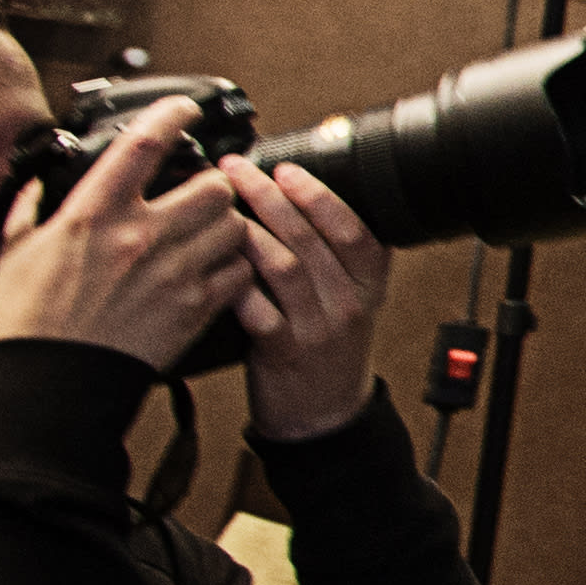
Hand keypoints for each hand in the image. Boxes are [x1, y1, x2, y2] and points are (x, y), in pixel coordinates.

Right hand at [0, 100, 254, 370]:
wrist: (55, 383)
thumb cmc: (31, 321)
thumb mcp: (13, 253)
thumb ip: (29, 209)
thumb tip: (38, 181)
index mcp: (93, 215)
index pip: (143, 145)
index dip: (172, 114)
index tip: (186, 106)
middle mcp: (140, 236)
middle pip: (213, 186)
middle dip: (215, 185)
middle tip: (206, 192)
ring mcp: (174, 271)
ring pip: (235, 225)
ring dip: (229, 224)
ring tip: (213, 232)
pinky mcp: (196, 307)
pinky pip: (241, 271)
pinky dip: (238, 267)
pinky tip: (220, 270)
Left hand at [226, 158, 389, 441]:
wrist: (323, 416)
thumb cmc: (326, 349)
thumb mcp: (349, 298)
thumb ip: (332, 256)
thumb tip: (293, 197)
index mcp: (368, 283)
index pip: (353, 228)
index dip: (320, 195)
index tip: (287, 168)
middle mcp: (347, 302)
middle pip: (313, 238)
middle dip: (272, 197)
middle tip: (239, 171)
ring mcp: (318, 328)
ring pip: (285, 267)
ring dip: (250, 233)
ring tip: (221, 210)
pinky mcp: (284, 352)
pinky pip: (260, 311)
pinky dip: (237, 285)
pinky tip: (217, 265)